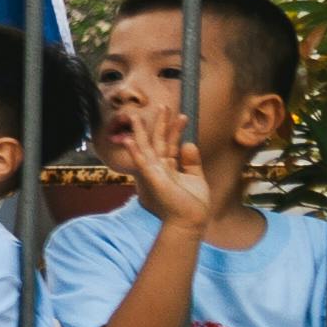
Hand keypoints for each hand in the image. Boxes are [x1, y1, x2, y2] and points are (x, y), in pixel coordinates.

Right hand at [109, 85, 215, 225]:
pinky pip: (142, 162)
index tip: (181, 115)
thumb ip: (192, 162)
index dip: (175, 129)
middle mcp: (158, 168)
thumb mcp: (196, 178)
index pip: (169, 144)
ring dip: (141, 132)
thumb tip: (188, 143)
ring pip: (146, 148)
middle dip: (158, 123)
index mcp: (168, 167)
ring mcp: (154, 173)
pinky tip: (129, 140)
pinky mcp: (153, 179)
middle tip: (162, 105)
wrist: (191, 220)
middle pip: (156, 141)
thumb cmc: (193, 203)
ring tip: (135, 116)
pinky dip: (135, 151)